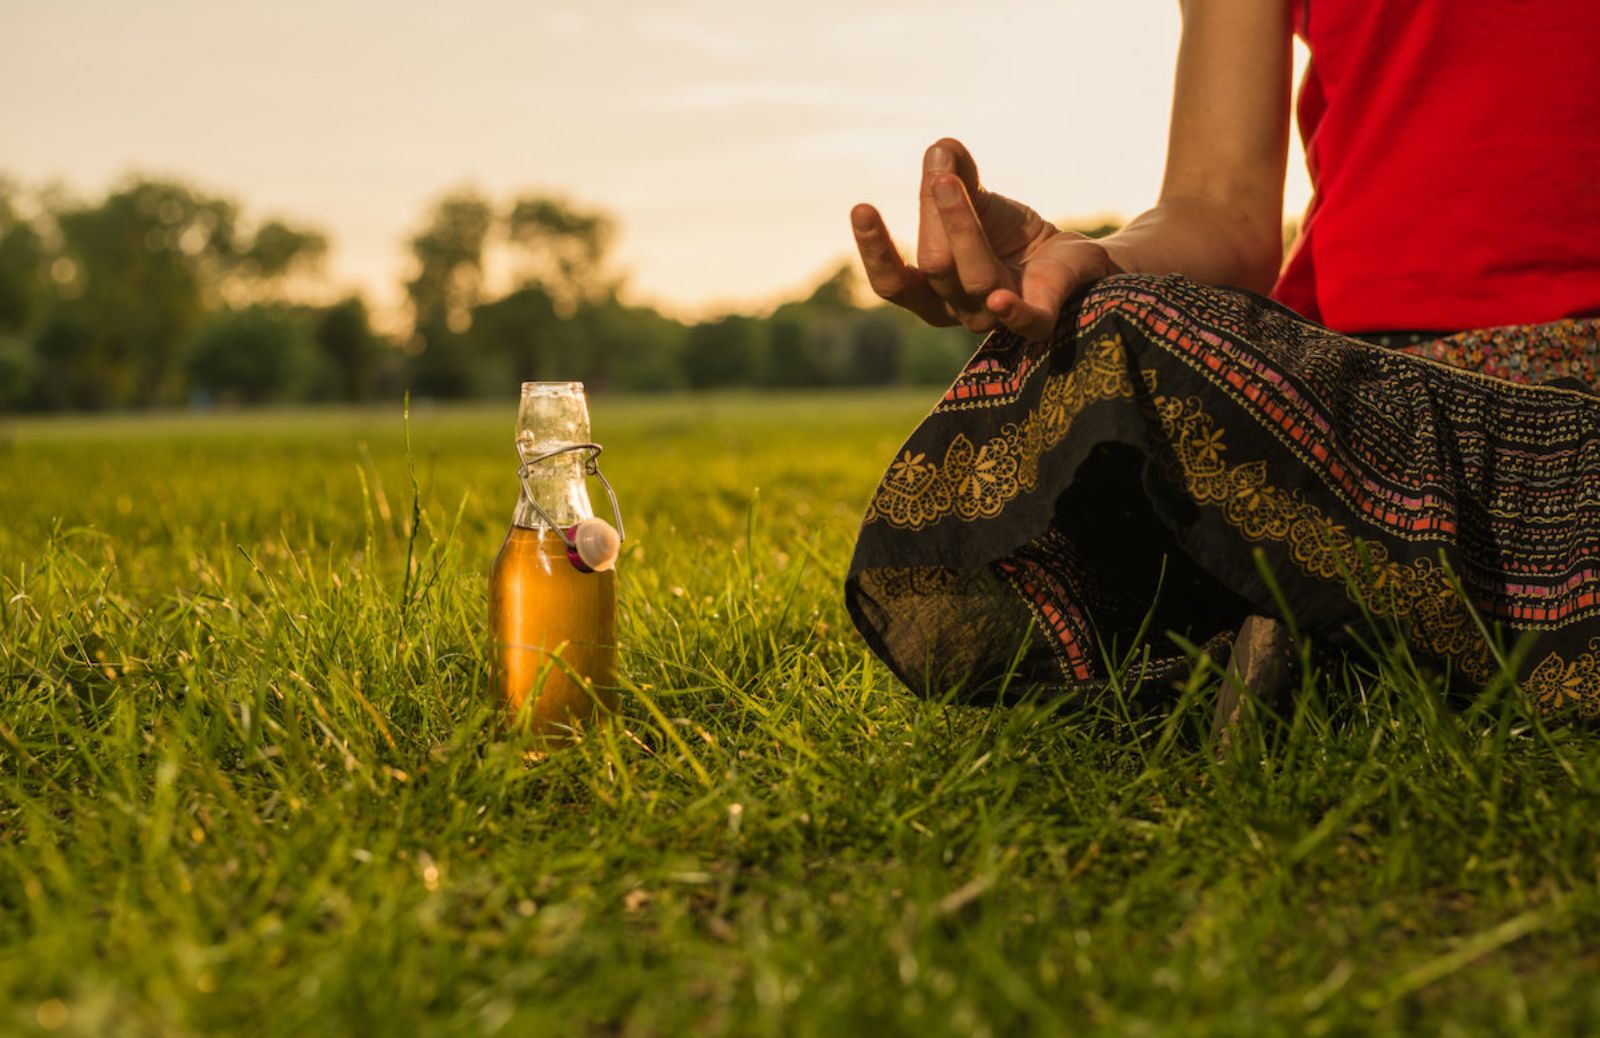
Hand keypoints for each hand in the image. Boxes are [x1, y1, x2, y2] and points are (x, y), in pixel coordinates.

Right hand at [851, 138, 1121, 339]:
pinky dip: (1010, 311)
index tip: (862, 208)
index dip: (876, 249)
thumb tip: (940, 148)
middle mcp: (956, 309)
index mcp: (930, 291)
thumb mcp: (978, 200)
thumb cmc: (1011, 234)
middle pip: (936, 266)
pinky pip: (1023, 322)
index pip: (892, 283)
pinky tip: (998, 297)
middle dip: (935, 216)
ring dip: (963, 229)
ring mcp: (994, 318)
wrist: (1067, 253)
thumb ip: (956, 176)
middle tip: (940, 175)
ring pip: (974, 278)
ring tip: (952, 183)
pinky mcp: (1037, 319)